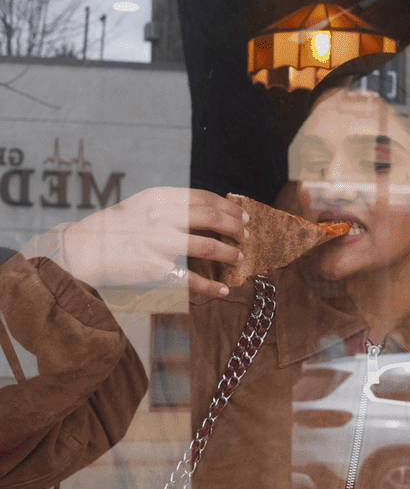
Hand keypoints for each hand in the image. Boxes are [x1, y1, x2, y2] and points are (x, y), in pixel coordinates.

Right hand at [62, 188, 247, 297]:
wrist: (84, 249)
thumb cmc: (116, 228)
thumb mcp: (142, 205)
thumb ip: (171, 205)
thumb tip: (207, 209)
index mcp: (159, 198)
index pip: (203, 198)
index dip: (228, 206)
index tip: (242, 214)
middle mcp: (161, 218)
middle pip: (210, 219)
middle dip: (234, 227)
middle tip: (246, 235)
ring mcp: (158, 243)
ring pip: (207, 247)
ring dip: (228, 253)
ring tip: (237, 258)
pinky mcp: (154, 268)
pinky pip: (190, 279)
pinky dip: (210, 286)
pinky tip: (222, 290)